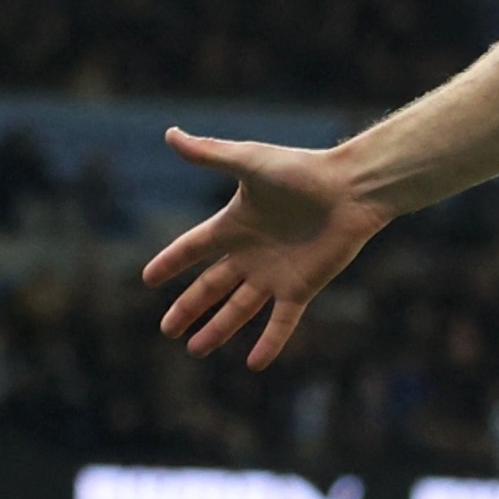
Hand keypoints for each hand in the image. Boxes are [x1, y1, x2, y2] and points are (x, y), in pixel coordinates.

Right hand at [141, 131, 389, 367]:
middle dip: (188, 308)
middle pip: (210, 287)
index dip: (170, 262)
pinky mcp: (302, 287)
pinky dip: (270, 342)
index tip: (148, 279)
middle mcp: (251, 253)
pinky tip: (254, 364)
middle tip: (166, 330)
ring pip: (239, 309)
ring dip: (218, 329)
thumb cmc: (301, 171)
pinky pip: (282, 321)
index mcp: (234, 225)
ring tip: (196, 350)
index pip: (192, 248)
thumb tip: (170, 134)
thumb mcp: (248, 162)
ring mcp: (276, 273)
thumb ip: (209, 155)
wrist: (350, 189)